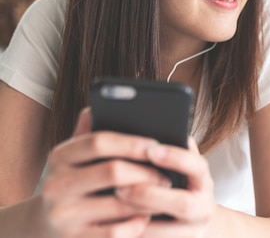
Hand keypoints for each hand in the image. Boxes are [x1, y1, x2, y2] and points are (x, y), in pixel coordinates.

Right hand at [41, 108, 171, 236]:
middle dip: (147, 172)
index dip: (132, 142)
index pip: (99, 142)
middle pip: (113, 171)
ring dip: (148, 200)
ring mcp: (62, 216)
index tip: (157, 145)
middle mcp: (55, 186)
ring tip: (165, 195)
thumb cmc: (73, 182)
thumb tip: (99, 105)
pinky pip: (114, 233)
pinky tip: (146, 218)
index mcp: (59, 157)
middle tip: (168, 176)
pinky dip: (135, 225)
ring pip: (119, 204)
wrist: (41, 227)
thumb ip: (89, 133)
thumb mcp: (75, 157)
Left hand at [115, 137, 217, 236]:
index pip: (195, 165)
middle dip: (150, 196)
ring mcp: (192, 231)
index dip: (175, 158)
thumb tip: (144, 119)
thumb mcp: (179, 165)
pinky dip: (133, 237)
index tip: (152, 150)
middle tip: (120, 188)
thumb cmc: (177, 184)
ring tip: (109, 212)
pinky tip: (112, 230)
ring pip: (166, 233)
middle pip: (182, 203)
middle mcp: (203, 205)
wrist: (194, 223)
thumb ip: (168, 146)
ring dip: (137, 222)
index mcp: (201, 178)